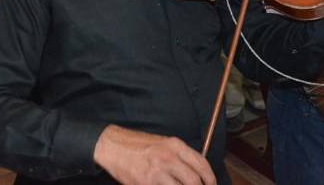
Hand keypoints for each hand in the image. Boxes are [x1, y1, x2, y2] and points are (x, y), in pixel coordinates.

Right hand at [94, 125, 215, 184]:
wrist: (113, 146)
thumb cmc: (138, 145)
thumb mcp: (163, 143)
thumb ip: (181, 156)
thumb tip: (198, 173)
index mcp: (175, 145)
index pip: (201, 164)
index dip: (210, 179)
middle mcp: (167, 157)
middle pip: (194, 181)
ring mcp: (156, 173)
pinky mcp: (144, 184)